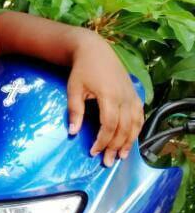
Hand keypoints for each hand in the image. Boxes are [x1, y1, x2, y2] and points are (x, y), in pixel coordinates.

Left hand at [66, 32, 144, 166]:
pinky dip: (136, 130)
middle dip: (114, 147)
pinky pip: (139, 116)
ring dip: (128, 142)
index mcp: (109, 96)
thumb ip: (75, 111)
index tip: (93, 152)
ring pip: (134, 124)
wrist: (95, 51)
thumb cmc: (82, 70)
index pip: (109, 125)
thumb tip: (73, 132)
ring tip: (120, 156)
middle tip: (107, 162)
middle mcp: (124, 97)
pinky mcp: (134, 94)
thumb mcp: (73, 89)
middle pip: (123, 128)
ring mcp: (132, 95)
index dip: (102, 141)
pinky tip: (130, 140)